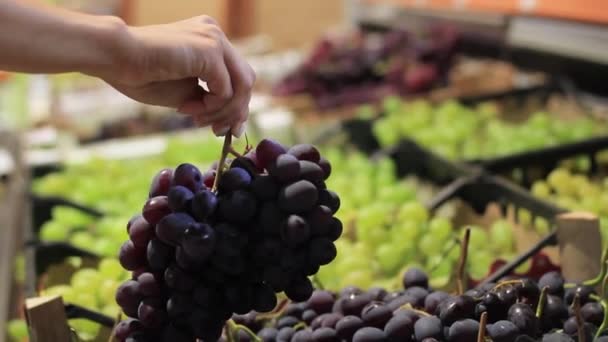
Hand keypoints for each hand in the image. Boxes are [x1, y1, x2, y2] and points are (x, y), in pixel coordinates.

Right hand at [105, 16, 254, 136]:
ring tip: (197, 120)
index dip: (236, 105)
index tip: (225, 129)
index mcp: (208, 39)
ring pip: (242, 85)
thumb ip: (209, 99)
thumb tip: (234, 120)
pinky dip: (212, 106)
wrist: (114, 58)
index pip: (238, 75)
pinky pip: (226, 90)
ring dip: (223, 112)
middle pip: (246, 80)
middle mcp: (215, 34)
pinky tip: (187, 109)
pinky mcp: (210, 50)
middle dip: (236, 111)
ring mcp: (214, 39)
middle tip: (218, 131)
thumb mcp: (185, 92)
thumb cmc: (141, 75)